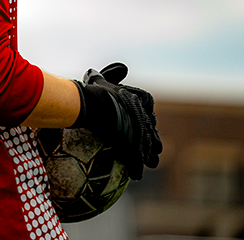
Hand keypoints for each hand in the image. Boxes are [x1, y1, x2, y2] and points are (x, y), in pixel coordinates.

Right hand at [72, 63, 161, 179]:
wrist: (89, 104)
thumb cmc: (93, 91)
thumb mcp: (102, 77)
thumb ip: (113, 72)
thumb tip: (123, 67)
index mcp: (141, 98)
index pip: (149, 112)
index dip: (148, 122)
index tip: (147, 128)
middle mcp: (144, 114)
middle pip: (152, 131)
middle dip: (153, 141)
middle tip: (154, 150)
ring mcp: (139, 129)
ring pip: (148, 147)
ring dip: (149, 157)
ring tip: (150, 164)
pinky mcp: (132, 142)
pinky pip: (136, 158)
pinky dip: (136, 167)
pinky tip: (136, 175)